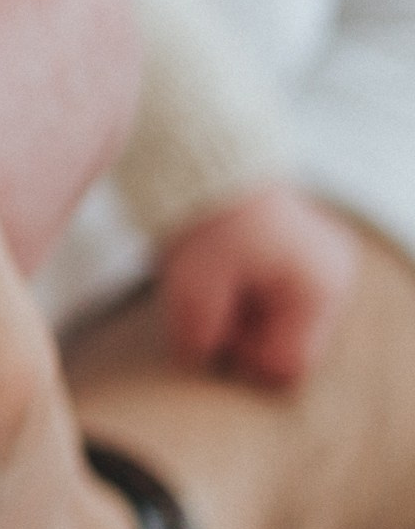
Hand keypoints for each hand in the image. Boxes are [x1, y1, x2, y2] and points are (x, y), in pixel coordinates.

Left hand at [160, 183, 359, 387]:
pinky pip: (285, 300)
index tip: (211, 329)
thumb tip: (201, 359)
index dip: (243, 358)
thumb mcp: (192, 286)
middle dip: (245, 335)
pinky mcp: (313, 258)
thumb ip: (199, 335)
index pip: (287, 363)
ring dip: (247, 316)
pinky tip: (231, 274)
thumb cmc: (204, 224)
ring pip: (286, 323)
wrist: (209, 165)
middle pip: (289, 344)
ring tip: (218, 284)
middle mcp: (335, 280)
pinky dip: (254, 297)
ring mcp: (328, 267)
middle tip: (210, 304)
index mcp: (316, 290)